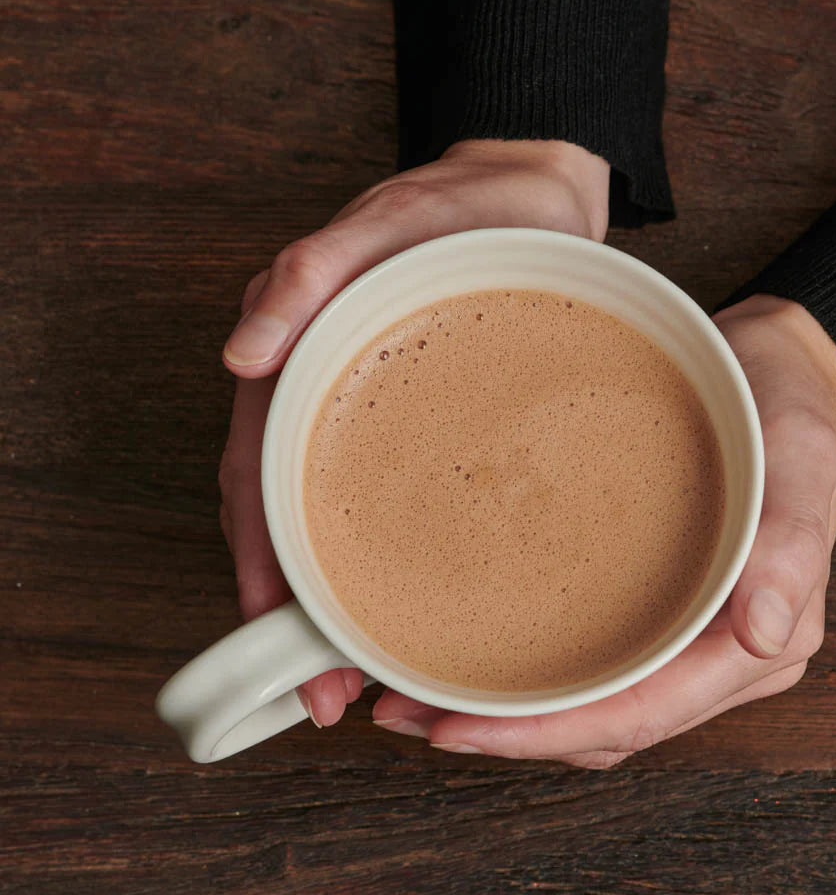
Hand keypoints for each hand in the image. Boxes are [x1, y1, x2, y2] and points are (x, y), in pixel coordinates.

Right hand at [217, 139, 610, 727]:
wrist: (535, 200)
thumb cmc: (466, 207)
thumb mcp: (394, 222)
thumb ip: (315, 271)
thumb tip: (241, 354)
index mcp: (301, 361)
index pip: (255, 480)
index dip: (261, 567)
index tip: (280, 644)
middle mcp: (326, 398)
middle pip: (287, 521)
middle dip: (297, 612)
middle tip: (328, 694)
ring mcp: (374, 416)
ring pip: (332, 523)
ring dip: (336, 601)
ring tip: (361, 675)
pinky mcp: (426, 427)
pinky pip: (390, 502)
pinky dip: (386, 561)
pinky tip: (408, 604)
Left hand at [373, 295, 835, 766]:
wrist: (772, 367)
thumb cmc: (783, 405)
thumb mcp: (799, 452)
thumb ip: (792, 542)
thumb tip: (766, 634)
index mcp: (763, 639)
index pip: (643, 714)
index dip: (549, 734)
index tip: (461, 730)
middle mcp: (722, 654)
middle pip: (606, 726)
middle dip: (508, 733)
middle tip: (409, 714)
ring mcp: (689, 635)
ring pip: (594, 704)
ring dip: (513, 714)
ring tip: (420, 696)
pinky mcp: (660, 607)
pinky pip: (594, 662)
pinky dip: (536, 672)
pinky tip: (481, 653)